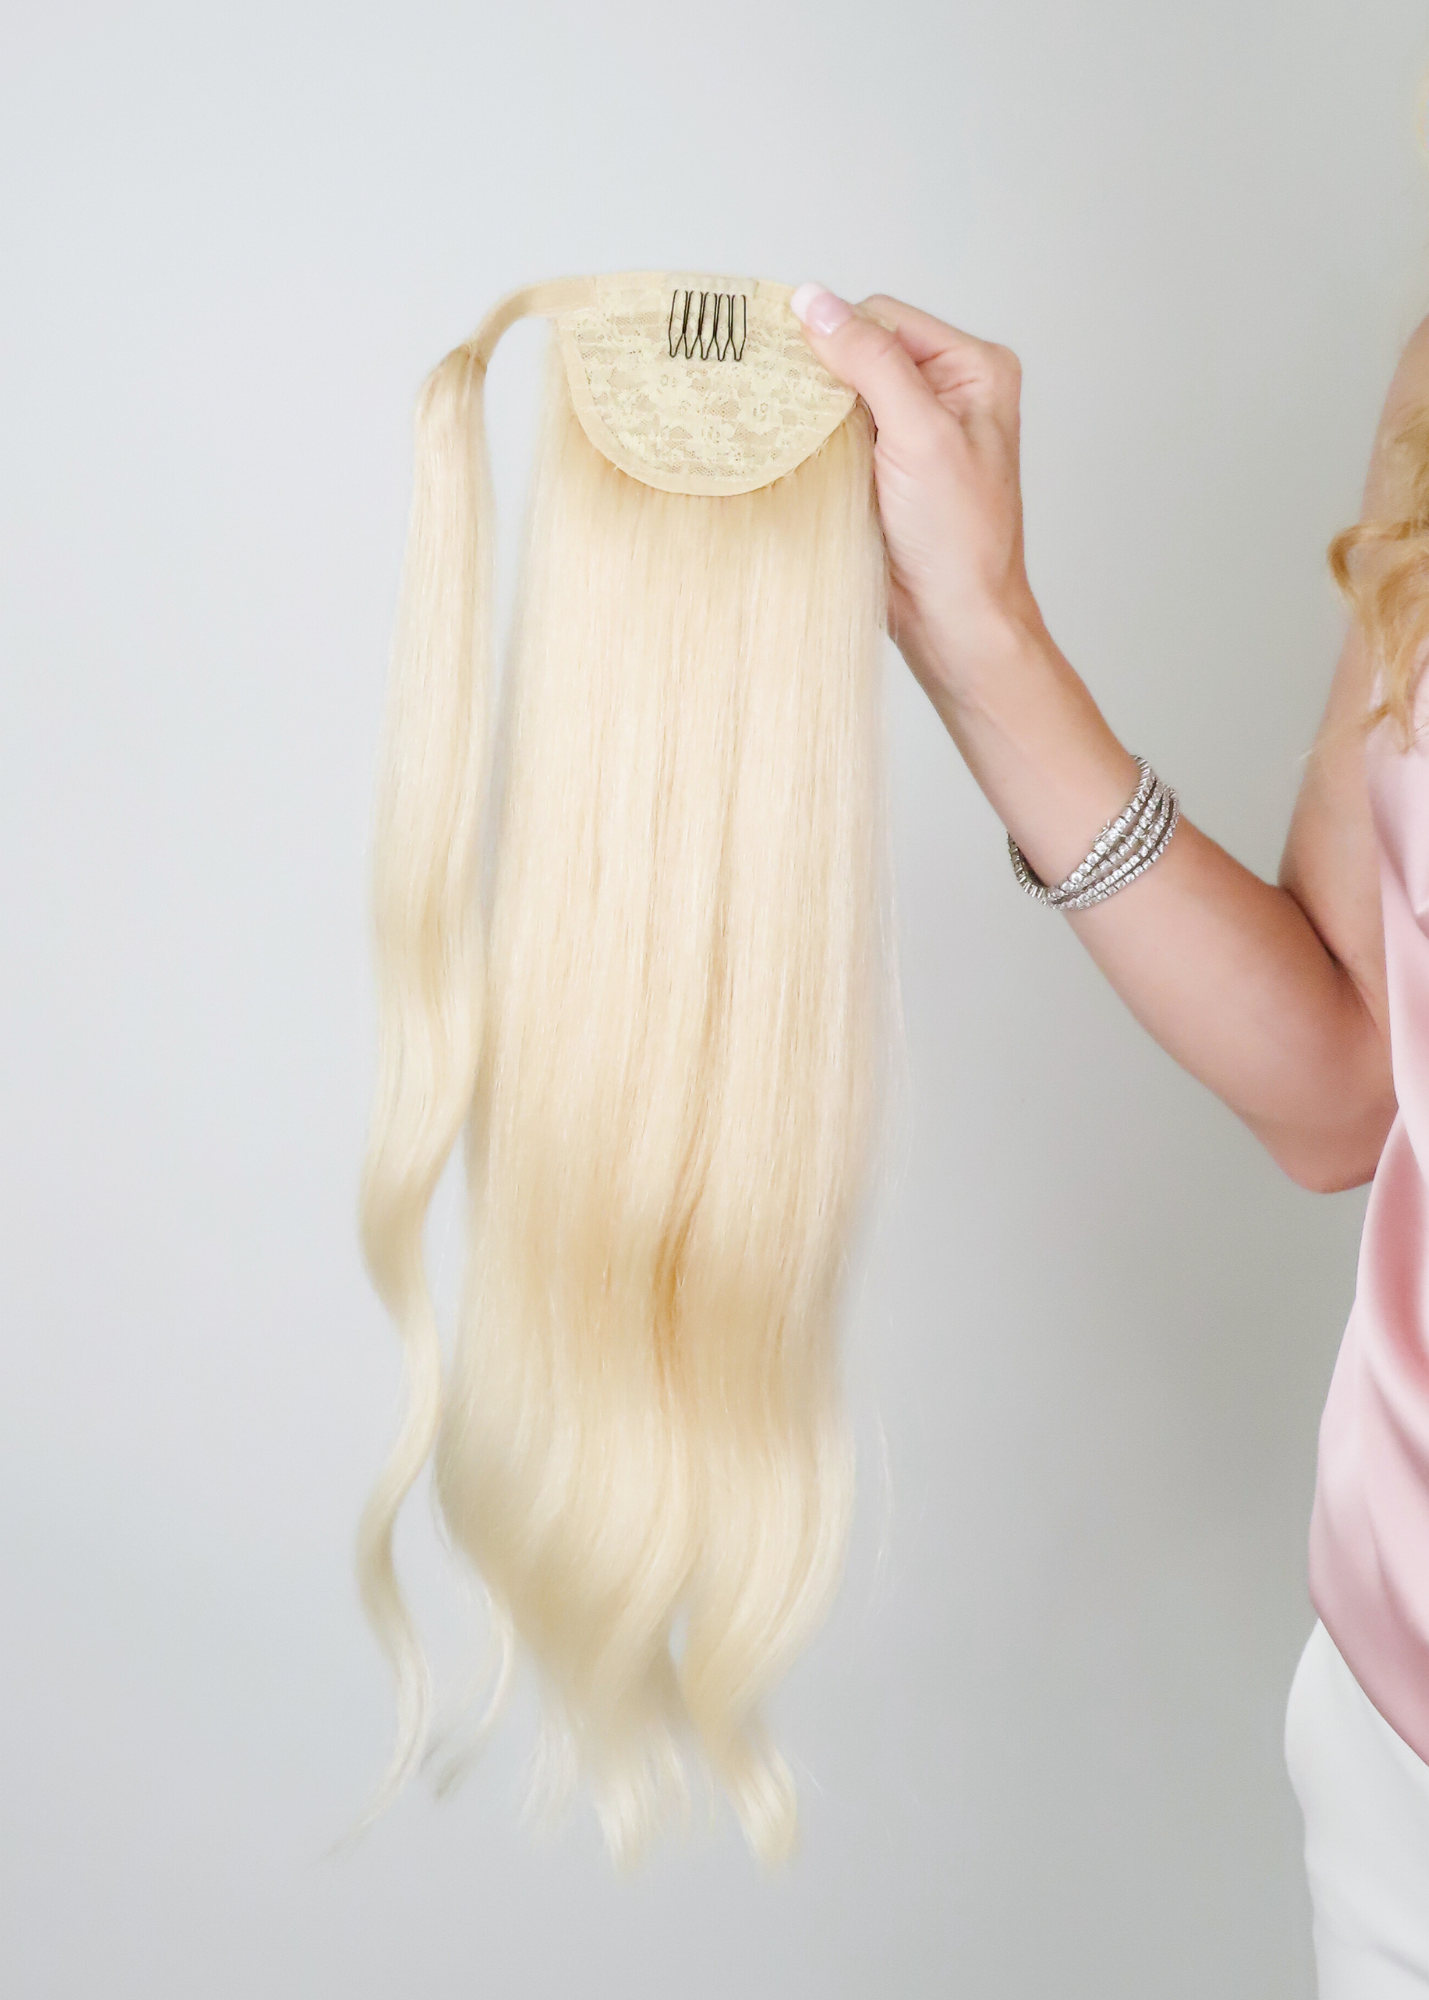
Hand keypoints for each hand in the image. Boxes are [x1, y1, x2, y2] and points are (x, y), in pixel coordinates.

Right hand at [790, 283, 1046, 696]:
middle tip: (793, 412)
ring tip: (797, 441)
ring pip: (841, 394)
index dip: (838, 339)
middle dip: (823, 378)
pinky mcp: (884, 468)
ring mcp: (913, 431)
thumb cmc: (958, 538)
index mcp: (973, 368)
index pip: (883, 318)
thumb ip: (870, 362)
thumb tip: (813, 300)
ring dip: (813, 414)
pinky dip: (812, 444)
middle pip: (859, 351)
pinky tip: (801, 461)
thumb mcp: (919, 434)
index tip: (797, 372)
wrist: (954, 622)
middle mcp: (947, 391)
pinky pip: (834, 435)